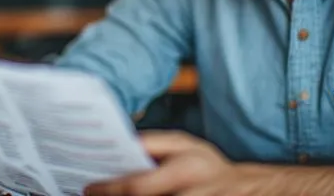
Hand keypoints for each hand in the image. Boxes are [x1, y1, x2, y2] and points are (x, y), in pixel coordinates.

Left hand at [85, 130, 263, 195]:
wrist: (245, 191)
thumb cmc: (208, 166)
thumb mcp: (185, 144)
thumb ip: (154, 143)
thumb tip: (121, 145)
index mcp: (186, 171)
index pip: (138, 186)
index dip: (109, 189)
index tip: (89, 187)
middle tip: (94, 193)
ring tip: (110, 193)